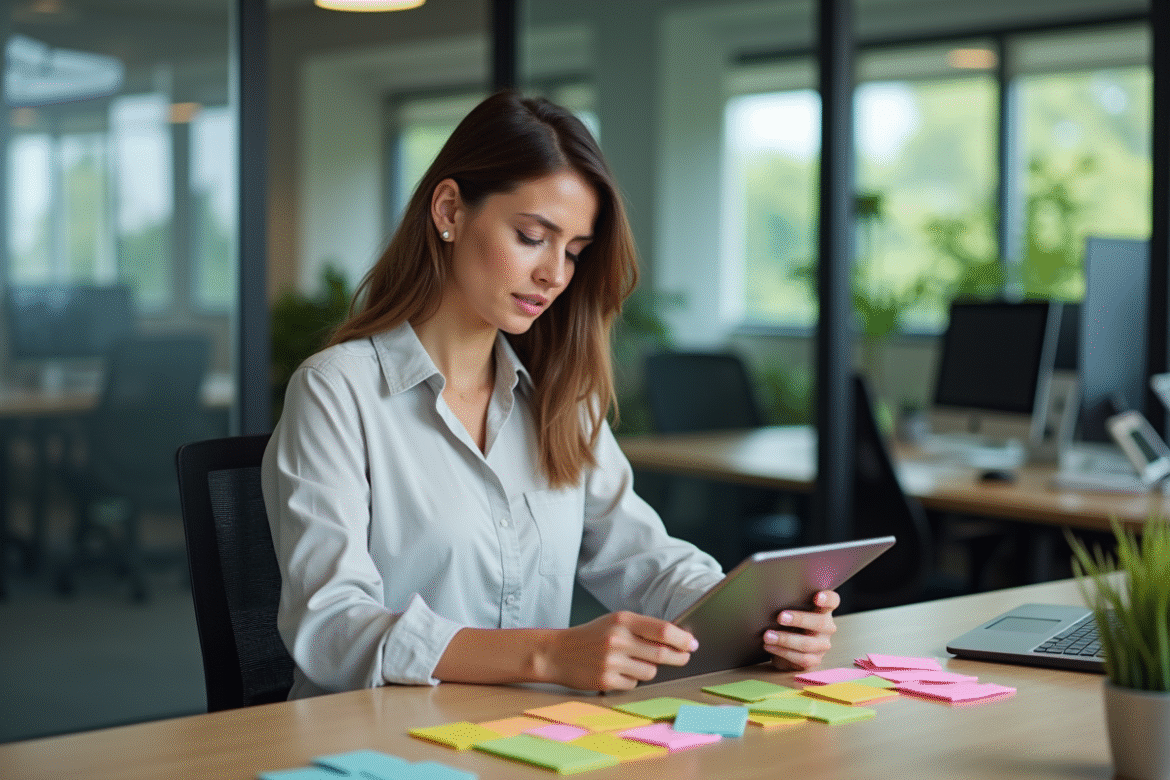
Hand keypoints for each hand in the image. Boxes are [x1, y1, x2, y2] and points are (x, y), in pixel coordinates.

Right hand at [536, 611, 697, 691]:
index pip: (662, 630)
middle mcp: (617, 640)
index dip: (682, 638)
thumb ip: (643, 629)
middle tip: (684, 657)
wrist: (557, 653)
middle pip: (662, 653)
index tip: (693, 643)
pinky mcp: (606, 681)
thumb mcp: (615, 623)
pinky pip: (634, 684)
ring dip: (649, 669)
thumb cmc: (591, 636)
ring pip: (650, 672)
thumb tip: (677, 639)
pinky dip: (631, 680)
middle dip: (679, 657)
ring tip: (634, 662)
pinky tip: (617, 672)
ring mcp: (611, 662)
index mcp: (622, 620)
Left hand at [763, 590, 838, 670]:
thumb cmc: (788, 622)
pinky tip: (770, 646)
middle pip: (820, 623)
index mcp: (824, 610)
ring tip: (767, 636)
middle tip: (780, 617)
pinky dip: (783, 652)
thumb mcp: (790, 610)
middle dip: (799, 620)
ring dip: (785, 639)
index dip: (827, 598)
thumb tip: (771, 598)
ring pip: (807, 643)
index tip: (817, 597)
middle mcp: (827, 627)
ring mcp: (823, 645)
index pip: (832, 601)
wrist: (786, 646)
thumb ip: (788, 603)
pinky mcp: (815, 660)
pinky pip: (801, 658)